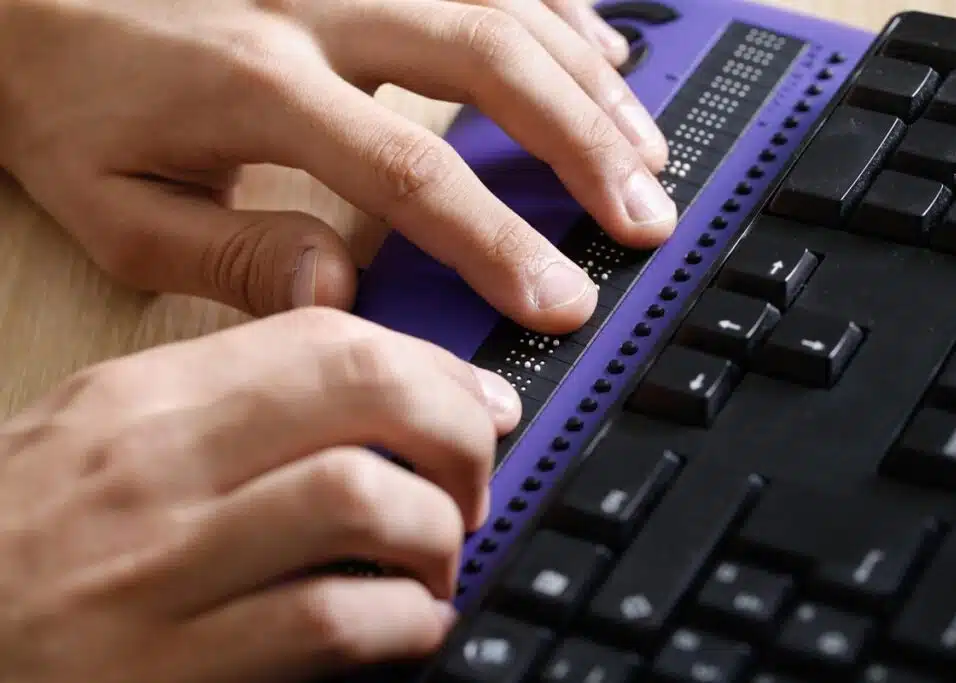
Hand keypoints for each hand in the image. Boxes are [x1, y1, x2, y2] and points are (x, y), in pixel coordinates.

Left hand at [0, 0, 673, 334]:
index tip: (557, 298)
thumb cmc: (68, 101)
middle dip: (580, 148)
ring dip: (587, 82)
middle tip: (642, 217)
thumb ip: (228, 254)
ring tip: (646, 151)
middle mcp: (317, 7)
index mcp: (259, 86)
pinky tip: (603, 53)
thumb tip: (338, 287)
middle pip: (487, 63)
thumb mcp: (114, 206)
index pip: (410, 170)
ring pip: (502, 5)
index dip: (496, 240)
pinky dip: (558, 10)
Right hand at [0, 306, 520, 681]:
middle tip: (472, 482)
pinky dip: (404, 623)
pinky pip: (333, 623)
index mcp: (145, 398)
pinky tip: (406, 628)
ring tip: (437, 562)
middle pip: (367, 394)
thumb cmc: (18, 542)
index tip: (477, 404)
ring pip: (365, 500)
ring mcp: (163, 569)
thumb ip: (229, 407)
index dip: (433, 368)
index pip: (327, 337)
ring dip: (438, 534)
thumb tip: (369, 397)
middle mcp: (158, 467)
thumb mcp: (101, 438)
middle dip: (459, 433)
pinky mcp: (171, 669)